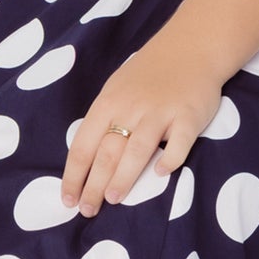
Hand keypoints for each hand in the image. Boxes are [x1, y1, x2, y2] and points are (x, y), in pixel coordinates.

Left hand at [61, 27, 221, 214]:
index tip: (67, 200)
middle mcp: (131, 109)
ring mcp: (160, 113)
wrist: (190, 47)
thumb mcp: (116, 90)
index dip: (73, 176)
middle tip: (88, 211)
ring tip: (113, 200)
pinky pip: (179, 144)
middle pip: (106, 153)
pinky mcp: (188, 116)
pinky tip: (161, 174)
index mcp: (107, 104)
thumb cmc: (149, 74)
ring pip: (136, 151)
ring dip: (123, 178)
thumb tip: (87, 161)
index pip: (82, 146)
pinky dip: (170, 160)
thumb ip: (105, 121)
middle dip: (93, 186)